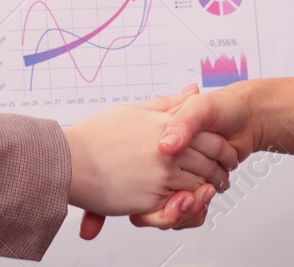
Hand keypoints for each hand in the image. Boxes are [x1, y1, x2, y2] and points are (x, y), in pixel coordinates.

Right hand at [65, 86, 239, 220]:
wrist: (70, 159)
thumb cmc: (98, 135)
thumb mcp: (136, 111)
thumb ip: (168, 104)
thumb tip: (192, 89)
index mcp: (165, 125)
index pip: (207, 136)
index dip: (219, 145)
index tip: (222, 151)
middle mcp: (167, 149)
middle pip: (208, 161)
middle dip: (219, 169)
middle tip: (224, 173)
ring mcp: (160, 174)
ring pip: (198, 184)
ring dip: (207, 189)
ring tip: (211, 189)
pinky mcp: (150, 198)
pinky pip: (180, 204)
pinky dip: (188, 204)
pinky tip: (186, 201)